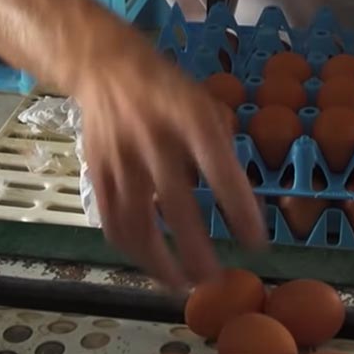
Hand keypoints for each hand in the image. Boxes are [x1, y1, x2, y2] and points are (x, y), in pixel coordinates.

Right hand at [74, 45, 264, 288]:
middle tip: (216, 280)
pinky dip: (131, 250)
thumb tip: (241, 197)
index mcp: (190, 119)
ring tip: (181, 286)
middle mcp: (154, 140)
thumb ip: (221, 147)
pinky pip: (112, 222)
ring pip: (137, 223)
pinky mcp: (97, 173)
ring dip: (160, 262)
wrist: (105, 68)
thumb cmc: (166, 90)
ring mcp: (120, 159)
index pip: (219, 170)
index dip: (239, 209)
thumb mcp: (205, 104)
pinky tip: (149, 265)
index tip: (256, 243)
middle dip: (196, 250)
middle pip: (175, 206)